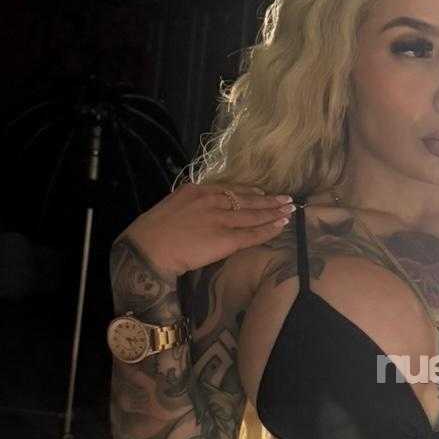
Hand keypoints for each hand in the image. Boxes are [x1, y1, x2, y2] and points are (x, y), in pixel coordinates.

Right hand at [119, 182, 294, 276]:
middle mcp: (213, 201)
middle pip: (247, 199)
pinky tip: (281, 226)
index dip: (250, 191)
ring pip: (254, 214)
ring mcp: (221, 219)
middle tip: (286, 198)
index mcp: (198, 191)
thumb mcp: (172, 207)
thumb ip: (190, 205)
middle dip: (269, 199)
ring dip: (274, 212)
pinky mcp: (227, 239)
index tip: (262, 191)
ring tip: (290, 209)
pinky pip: (253, 234)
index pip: (230, 190)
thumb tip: (201, 210)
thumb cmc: (153, 232)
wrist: (149, 248)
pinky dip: (269, 229)